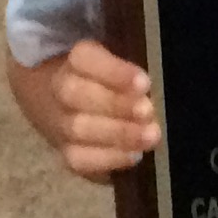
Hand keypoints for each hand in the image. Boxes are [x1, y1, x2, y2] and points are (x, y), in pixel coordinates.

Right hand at [12, 38, 159, 180]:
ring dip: (118, 134)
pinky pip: (80, 159)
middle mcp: (61, 90)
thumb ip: (134, 71)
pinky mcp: (68, 154)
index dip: (114, 71)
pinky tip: (134, 156)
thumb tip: (156, 83)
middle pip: (76, 94)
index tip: (144, 82)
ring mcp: (61, 124)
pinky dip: (109, 159)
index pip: (84, 58)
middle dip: (115, 104)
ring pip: (78, 129)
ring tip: (150, 136)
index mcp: (76, 60)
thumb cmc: (111, 82)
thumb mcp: (121, 65)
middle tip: (148, 111)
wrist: (71, 109)